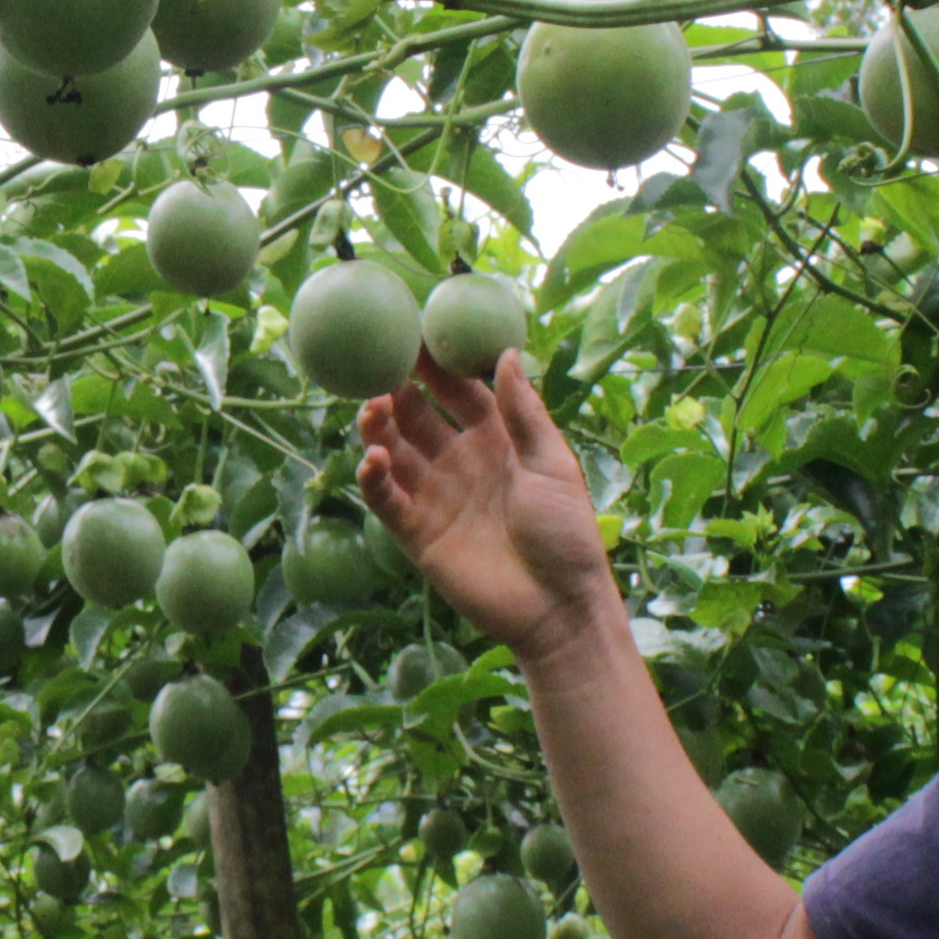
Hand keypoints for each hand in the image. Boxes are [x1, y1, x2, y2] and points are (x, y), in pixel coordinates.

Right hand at [354, 354, 613, 666]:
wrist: (559, 606)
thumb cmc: (567, 532)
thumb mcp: (552, 463)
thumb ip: (523, 412)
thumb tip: (505, 351)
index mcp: (497, 438)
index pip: (458, 390)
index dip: (437, 364)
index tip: (415, 332)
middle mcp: (461, 461)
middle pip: (417, 416)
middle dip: (397, 389)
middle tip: (378, 365)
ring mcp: (437, 496)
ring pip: (395, 452)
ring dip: (379, 429)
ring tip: (371, 408)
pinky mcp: (418, 534)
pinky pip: (387, 500)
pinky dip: (374, 478)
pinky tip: (372, 459)